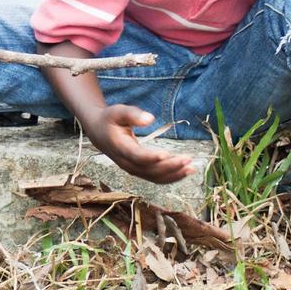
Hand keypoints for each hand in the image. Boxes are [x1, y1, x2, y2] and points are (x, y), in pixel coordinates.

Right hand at [78, 105, 194, 183]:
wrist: (99, 133)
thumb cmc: (109, 119)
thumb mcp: (117, 111)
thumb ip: (132, 114)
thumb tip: (151, 118)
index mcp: (119, 147)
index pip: (136, 156)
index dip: (151, 157)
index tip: (167, 153)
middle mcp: (126, 163)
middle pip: (149, 170)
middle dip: (170, 166)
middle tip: (187, 158)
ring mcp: (133, 169)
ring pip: (155, 178)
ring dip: (174, 174)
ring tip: (191, 167)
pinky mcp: (140, 171)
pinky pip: (157, 178)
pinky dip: (172, 176)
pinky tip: (186, 170)